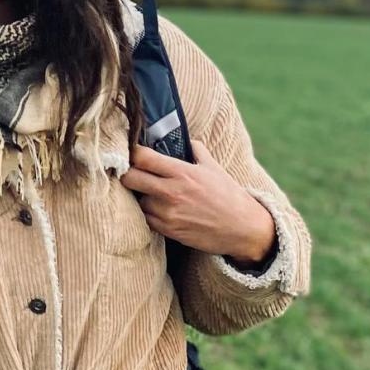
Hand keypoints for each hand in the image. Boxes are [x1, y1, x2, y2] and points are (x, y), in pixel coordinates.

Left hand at [119, 139, 275, 263]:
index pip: (142, 157)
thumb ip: (196, 149)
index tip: (133, 153)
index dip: (132, 153)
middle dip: (127, 174)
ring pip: (137, 200)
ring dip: (141, 196)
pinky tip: (160, 209)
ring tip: (152, 193)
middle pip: (130, 178)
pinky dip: (149, 213)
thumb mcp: (213, 167)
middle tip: (132, 172)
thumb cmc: (229, 195)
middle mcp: (171, 192)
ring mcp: (168, 213)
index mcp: (181, 172)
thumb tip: (184, 139)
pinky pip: (146, 219)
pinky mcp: (168, 230)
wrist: (243, 228)